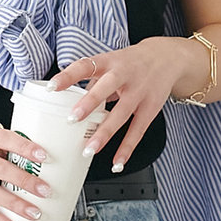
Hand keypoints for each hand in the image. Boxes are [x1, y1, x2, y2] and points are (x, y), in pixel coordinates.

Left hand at [49, 37, 196, 172]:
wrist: (168, 58)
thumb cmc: (132, 62)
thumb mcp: (111, 62)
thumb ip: (92, 80)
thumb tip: (68, 98)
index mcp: (109, 62)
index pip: (85, 65)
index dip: (68, 76)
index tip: (52, 87)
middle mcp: (124, 75)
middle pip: (106, 88)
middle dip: (89, 103)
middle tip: (73, 119)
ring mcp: (139, 92)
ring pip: (121, 114)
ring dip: (105, 133)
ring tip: (89, 150)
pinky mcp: (150, 108)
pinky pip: (137, 131)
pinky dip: (127, 148)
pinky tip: (117, 162)